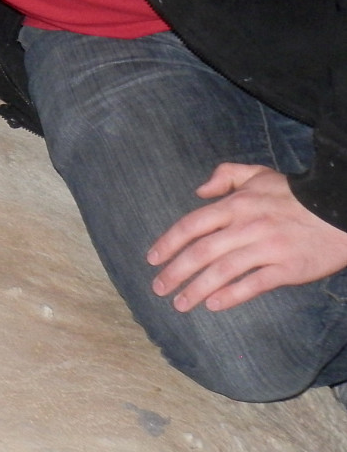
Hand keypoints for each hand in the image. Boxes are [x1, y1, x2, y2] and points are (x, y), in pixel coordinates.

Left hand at [147, 163, 346, 312]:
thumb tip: (199, 191)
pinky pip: (254, 284)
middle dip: (175, 272)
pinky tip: (213, 305)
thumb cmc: (295, 194)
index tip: (152, 259)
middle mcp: (247, 227)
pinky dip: (231, 296)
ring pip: (222, 272)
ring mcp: (267, 249)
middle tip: (158, 288)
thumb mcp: (259, 174)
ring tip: (180, 304)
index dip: (169, 243)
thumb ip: (226, 176)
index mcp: (236, 205)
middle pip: (201, 252)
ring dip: (196, 290)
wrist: (341, 210)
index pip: (192, 225)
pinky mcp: (287, 269)